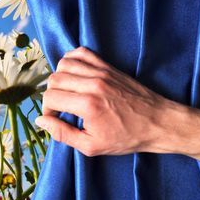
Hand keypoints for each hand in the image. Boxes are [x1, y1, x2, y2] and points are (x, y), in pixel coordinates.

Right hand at [35, 47, 178, 156]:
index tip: (55, 118)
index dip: (47, 110)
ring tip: (66, 91)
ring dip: (59, 77)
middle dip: (51, 94)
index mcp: (87, 106)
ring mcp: (101, 72)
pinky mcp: (108, 66)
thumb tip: (40, 121)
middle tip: (60, 107)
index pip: (50, 98)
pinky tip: (73, 73)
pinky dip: (71, 59)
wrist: (159, 122)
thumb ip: (62, 134)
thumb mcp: (92, 146)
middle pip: (54, 79)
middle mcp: (92, 84)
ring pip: (64, 64)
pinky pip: (81, 52)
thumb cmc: (127, 137)